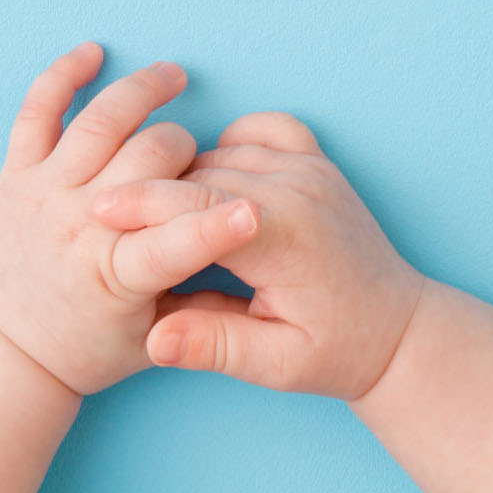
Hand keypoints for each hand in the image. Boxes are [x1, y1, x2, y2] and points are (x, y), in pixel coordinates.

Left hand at [0, 44, 262, 395]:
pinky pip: (37, 110)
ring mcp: (44, 192)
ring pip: (101, 121)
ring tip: (175, 77)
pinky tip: (92, 54)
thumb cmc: (88, 346)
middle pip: (149, 159)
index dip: (216, 224)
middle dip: (186, 149)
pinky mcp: (16, 174)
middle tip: (197, 158)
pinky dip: (63, 75)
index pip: (173, 242)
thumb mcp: (152, 338)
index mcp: (114, 275)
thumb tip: (251, 263)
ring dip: (143, 90)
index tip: (255, 209)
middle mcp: (78, 225)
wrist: (4, 351)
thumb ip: (201, 298)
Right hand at [92, 111, 425, 399]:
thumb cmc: (336, 352)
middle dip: (154, 192)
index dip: (142, 205)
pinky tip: (213, 176)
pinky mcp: (317, 160)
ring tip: (152, 207)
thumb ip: (214, 345)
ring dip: (187, 173)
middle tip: (108, 218)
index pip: (197, 204)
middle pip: (203, 173)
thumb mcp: (276, 365)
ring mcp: (311, 167)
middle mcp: (299, 188)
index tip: (95, 211)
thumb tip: (154, 337)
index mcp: (285, 235)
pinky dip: (230, 144)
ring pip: (224, 150)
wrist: (397, 330)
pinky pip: (262, 127)